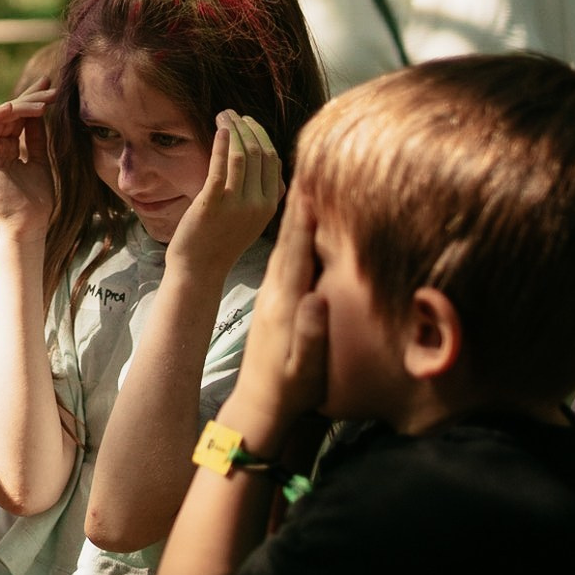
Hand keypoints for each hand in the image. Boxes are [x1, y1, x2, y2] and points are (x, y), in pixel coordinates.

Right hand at [0, 82, 57, 237]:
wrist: (28, 225)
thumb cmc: (36, 200)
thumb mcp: (40, 160)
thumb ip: (36, 137)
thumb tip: (40, 112)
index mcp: (5, 150)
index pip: (15, 118)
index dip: (30, 100)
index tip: (50, 87)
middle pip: (6, 113)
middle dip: (28, 97)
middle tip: (50, 86)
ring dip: (18, 105)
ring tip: (43, 102)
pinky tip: (18, 108)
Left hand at [167, 113, 282, 282]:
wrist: (199, 269)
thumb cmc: (219, 242)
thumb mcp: (249, 219)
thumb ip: (259, 195)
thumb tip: (262, 161)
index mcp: (270, 206)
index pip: (273, 161)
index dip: (262, 136)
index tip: (249, 121)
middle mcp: (258, 204)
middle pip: (260, 153)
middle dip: (247, 127)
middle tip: (232, 112)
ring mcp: (237, 203)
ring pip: (243, 155)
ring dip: (233, 129)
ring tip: (222, 115)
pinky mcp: (214, 202)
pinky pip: (221, 165)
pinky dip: (221, 143)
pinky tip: (219, 129)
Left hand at [220, 196, 328, 449]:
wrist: (259, 406)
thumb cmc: (290, 390)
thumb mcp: (304, 366)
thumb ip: (310, 333)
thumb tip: (315, 297)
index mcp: (285, 302)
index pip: (295, 250)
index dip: (304, 218)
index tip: (309, 183)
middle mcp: (275, 293)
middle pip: (286, 239)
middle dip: (296, 205)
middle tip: (304, 168)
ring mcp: (272, 296)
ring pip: (283, 247)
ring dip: (291, 218)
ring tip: (300, 187)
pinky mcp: (273, 303)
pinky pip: (284, 260)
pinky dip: (292, 239)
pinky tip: (295, 230)